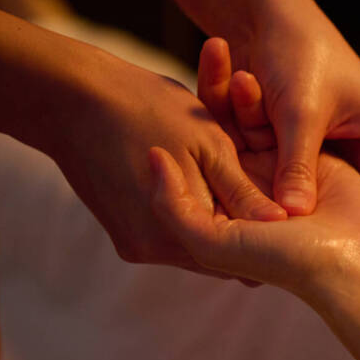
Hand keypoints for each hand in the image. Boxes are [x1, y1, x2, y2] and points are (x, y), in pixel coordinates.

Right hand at [49, 49, 284, 278]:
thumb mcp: (209, 145)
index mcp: (178, 231)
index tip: (287, 216)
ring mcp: (134, 244)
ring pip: (194, 246)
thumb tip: (282, 222)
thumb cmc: (147, 108)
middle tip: (266, 198)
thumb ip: (243, 191)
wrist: (71, 98)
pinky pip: (171, 235)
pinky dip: (191, 215)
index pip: (241, 261)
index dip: (265, 239)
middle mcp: (153, 250)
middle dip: (242, 233)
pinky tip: (202, 183)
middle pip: (217, 257)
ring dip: (216, 222)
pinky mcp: (122, 233)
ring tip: (234, 185)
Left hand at [162, 40, 359, 297]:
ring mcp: (353, 149)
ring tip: (316, 273)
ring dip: (321, 225)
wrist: (271, 14)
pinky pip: (313, 187)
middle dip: (354, 243)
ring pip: (340, 203)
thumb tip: (294, 218)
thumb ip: (297, 164)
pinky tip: (287, 240)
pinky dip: (297, 203)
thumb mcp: (300, 112)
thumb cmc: (296, 53)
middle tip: (344, 290)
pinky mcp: (323, 148)